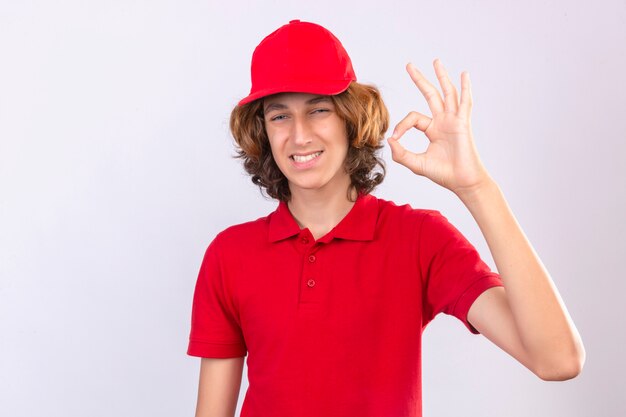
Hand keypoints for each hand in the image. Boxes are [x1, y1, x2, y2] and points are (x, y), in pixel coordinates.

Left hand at [387, 59, 490, 195]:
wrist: (462, 181)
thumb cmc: (443, 174)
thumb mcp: (416, 163)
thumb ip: (401, 154)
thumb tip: (390, 140)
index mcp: (432, 129)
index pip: (413, 118)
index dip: (402, 125)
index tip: (395, 137)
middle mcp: (443, 122)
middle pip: (430, 95)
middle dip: (419, 79)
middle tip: (408, 65)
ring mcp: (454, 121)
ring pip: (447, 93)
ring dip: (441, 77)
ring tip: (435, 61)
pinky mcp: (463, 123)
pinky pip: (464, 103)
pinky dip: (465, 89)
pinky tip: (464, 75)